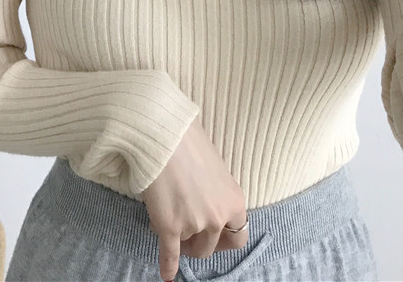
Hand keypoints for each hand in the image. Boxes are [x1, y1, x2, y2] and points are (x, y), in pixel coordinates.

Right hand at [141, 114, 248, 281]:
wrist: (165, 134)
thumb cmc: (188, 140)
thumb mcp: (214, 167)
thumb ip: (214, 190)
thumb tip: (204, 195)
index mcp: (234, 201)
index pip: (238, 236)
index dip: (224, 239)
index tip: (213, 236)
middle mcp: (218, 217)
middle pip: (211, 246)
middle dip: (199, 243)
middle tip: (188, 236)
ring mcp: (194, 224)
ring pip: (187, 245)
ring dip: (180, 240)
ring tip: (167, 222)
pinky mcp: (170, 227)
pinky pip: (170, 254)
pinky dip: (168, 266)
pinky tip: (166, 275)